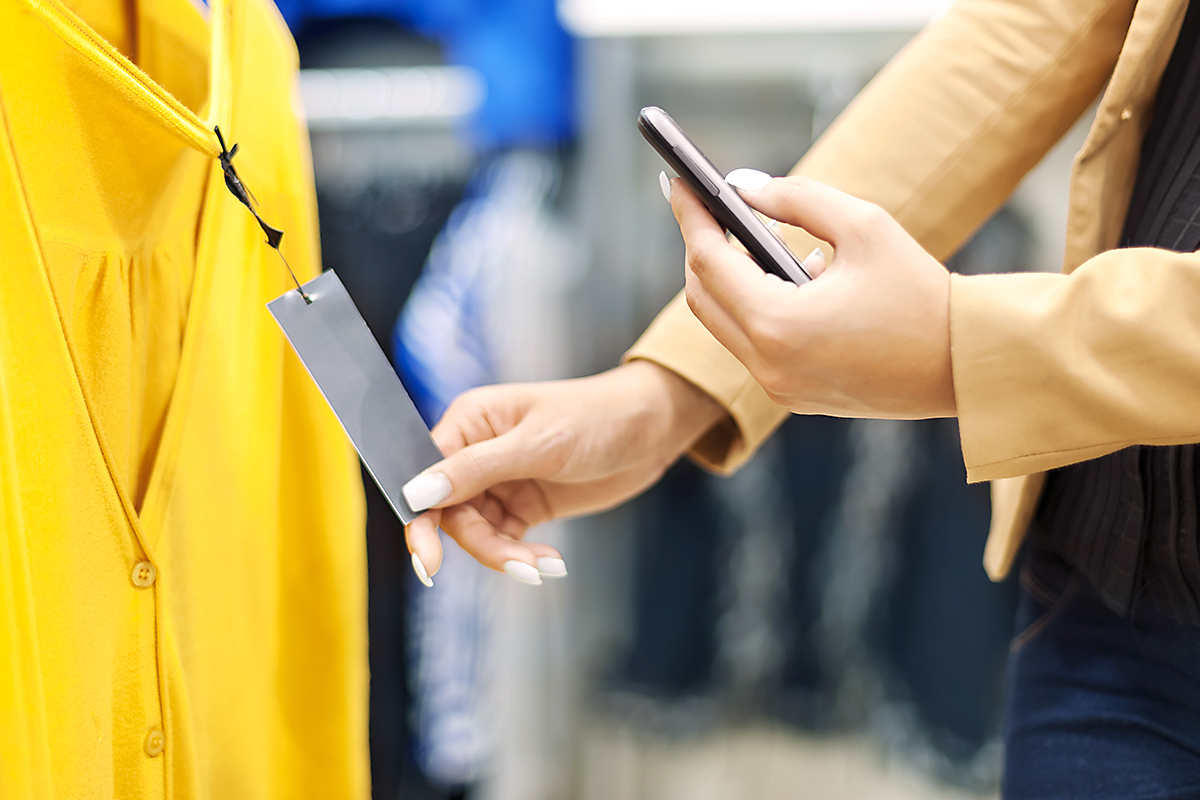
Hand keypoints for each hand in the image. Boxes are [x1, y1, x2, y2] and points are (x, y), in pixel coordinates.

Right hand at [400, 361, 725, 585]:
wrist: (653, 428)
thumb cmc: (597, 417)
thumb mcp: (537, 444)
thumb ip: (476, 469)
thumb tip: (417, 493)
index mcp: (470, 421)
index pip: (426, 474)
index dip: (422, 519)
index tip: (427, 563)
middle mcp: (477, 451)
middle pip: (451, 512)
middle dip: (481, 545)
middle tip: (518, 568)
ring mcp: (501, 480)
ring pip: (478, 532)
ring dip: (506, 556)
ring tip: (544, 567)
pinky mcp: (524, 504)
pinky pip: (506, 540)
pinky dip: (522, 556)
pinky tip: (552, 562)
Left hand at [669, 170, 954, 418]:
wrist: (965, 366)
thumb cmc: (921, 292)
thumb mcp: (863, 225)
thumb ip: (794, 198)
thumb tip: (740, 187)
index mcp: (778, 325)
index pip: (709, 261)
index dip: (691, 216)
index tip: (677, 182)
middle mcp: (768, 365)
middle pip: (703, 296)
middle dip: (700, 246)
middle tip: (703, 206)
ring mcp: (778, 388)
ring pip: (724, 324)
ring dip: (727, 278)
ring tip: (744, 234)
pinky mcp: (793, 396)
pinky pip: (752, 345)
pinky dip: (753, 307)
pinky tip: (780, 274)